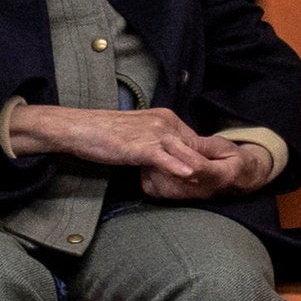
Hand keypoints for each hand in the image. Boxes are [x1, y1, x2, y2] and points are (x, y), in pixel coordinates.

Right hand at [13, 104, 261, 196]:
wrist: (77, 128)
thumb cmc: (103, 132)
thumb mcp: (138, 134)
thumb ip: (156, 142)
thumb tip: (167, 156)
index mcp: (164, 118)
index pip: (192, 139)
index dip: (202, 156)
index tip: (214, 172)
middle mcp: (162, 122)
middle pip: (193, 145)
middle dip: (206, 163)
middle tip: (223, 181)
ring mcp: (151, 133)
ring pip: (182, 150)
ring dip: (198, 166)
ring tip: (215, 182)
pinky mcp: (138, 146)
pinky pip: (162, 156)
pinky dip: (176, 166)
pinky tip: (188, 175)